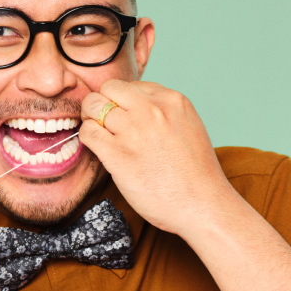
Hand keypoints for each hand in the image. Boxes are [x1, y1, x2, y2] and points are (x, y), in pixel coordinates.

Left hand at [79, 80, 234, 237]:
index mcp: (171, 100)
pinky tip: (99, 149)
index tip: (123, 117)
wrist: (202, 205)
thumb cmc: (196, 174)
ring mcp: (133, 130)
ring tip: (101, 137)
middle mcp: (151, 110)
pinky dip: (87, 138)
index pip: (131, 86)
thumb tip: (136, 109)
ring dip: (91, 120)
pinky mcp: (117, 154)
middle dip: (101, 103)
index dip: (122, 101)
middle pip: (108, 89)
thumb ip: (164, 114)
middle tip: (103, 122)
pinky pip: (88, 132)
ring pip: (93, 107)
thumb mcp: (188, 127)